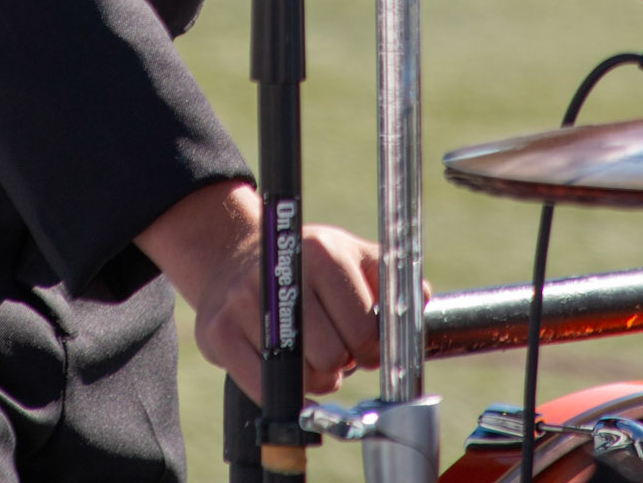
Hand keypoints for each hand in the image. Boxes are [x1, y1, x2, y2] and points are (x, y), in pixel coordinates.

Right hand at [136, 181, 380, 401]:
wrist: (234, 254)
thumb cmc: (305, 262)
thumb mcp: (349, 253)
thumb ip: (388, 276)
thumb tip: (424, 300)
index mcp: (324, 252)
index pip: (366, 330)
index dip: (370, 349)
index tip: (362, 345)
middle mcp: (283, 273)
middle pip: (333, 356)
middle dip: (340, 363)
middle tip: (332, 348)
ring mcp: (246, 302)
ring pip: (301, 376)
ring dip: (313, 379)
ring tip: (309, 355)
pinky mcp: (218, 331)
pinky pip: (263, 388)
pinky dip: (281, 390)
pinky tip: (285, 367)